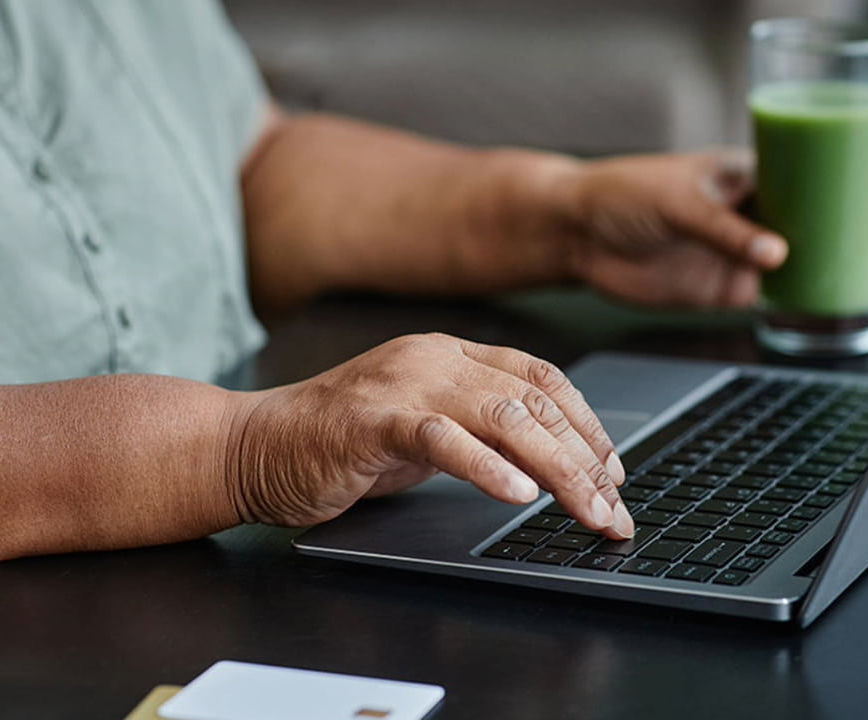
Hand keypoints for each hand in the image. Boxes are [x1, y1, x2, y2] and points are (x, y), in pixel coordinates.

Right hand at [225, 333, 633, 537]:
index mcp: (451, 355)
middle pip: (535, 401)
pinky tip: (518, 495)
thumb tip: (549, 464)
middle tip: (612, 508)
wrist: (254, 447)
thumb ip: (479, 433)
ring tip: (586, 509)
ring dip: (556, 469)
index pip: (541, 378)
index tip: (614, 470)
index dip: (588, 423)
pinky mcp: (372, 420)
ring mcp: (403, 384)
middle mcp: (434, 360)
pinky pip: (444, 439)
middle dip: (586, 459)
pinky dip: (487, 468)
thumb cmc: (339, 444)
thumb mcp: (425, 432)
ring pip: (504, 418)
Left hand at [555, 149, 867, 324]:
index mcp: (753, 174)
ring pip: (814, 268)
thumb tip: (778, 255)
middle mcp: (758, 212)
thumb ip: (725, 231)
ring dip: (851, 286)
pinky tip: (841, 323)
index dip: (867, 198)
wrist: (579, 234)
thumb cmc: (623, 195)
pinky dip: (811, 311)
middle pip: (830, 230)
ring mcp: (745, 252)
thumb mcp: (678, 202)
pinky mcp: (727, 287)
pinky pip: (780, 300)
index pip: (823, 181)